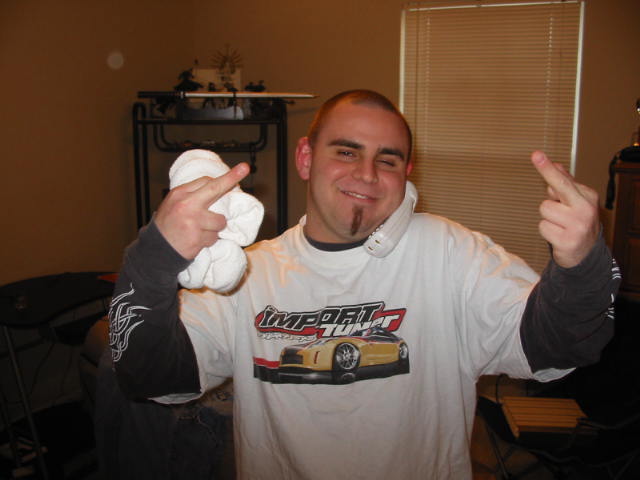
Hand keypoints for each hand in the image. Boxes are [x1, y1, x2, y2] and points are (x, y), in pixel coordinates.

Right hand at [155, 163, 249, 259]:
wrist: (157, 250)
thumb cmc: (167, 225)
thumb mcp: (173, 204)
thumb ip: (192, 196)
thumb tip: (216, 187)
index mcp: (180, 194)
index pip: (205, 181)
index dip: (223, 179)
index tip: (237, 171)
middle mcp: (186, 205)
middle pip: (215, 189)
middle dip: (232, 178)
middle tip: (244, 168)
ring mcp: (193, 222)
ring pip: (220, 221)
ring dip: (214, 228)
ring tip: (200, 231)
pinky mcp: (198, 238)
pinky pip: (214, 237)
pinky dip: (209, 240)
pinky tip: (197, 240)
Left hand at [532, 151, 598, 267]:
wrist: (585, 253)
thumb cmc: (576, 222)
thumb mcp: (575, 201)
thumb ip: (565, 184)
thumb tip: (556, 165)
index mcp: (587, 197)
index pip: (564, 179)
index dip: (548, 167)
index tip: (536, 155)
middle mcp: (585, 209)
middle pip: (558, 188)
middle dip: (547, 173)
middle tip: (536, 155)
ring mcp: (577, 225)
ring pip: (545, 209)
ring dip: (547, 217)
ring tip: (559, 224)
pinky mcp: (567, 240)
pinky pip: (543, 227)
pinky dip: (547, 231)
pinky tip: (558, 235)